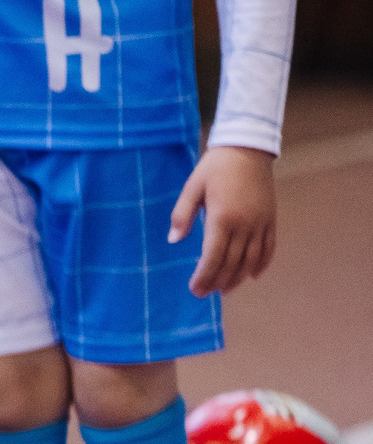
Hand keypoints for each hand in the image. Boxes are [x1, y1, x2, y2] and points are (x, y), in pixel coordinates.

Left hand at [171, 145, 275, 295]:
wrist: (247, 149)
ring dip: (239, 277)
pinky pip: (269, 247)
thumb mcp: (192, 188)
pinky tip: (252, 275)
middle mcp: (245, 224)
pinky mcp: (271, 219)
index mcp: (222, 218)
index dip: (204, 276)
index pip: (213, 256)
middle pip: (232, 262)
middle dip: (218, 281)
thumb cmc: (215, 168)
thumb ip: (182, 215)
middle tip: (206, 294)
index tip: (195, 289)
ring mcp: (261, 222)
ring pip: (252, 259)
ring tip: (225, 289)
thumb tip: (173, 240)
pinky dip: (262, 264)